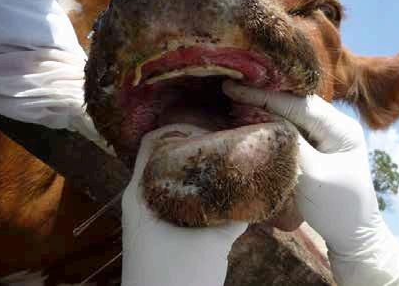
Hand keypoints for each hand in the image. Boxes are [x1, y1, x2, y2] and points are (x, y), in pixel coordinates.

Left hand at [122, 124, 247, 285]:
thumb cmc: (178, 276)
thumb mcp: (210, 242)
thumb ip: (233, 214)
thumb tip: (258, 190)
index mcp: (142, 191)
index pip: (154, 141)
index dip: (181, 128)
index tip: (211, 129)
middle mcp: (140, 198)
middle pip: (164, 158)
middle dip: (193, 149)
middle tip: (224, 146)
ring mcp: (147, 216)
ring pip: (171, 181)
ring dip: (195, 173)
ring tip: (226, 167)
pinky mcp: (157, 232)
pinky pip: (175, 202)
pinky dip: (195, 196)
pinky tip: (220, 199)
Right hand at [223, 81, 398, 285]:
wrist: (354, 236)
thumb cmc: (338, 208)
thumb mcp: (313, 175)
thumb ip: (290, 143)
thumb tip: (262, 118)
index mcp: (340, 128)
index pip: (297, 104)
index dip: (263, 95)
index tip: (233, 88)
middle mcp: (335, 125)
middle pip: (294, 103)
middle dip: (262, 97)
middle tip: (230, 91)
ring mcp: (326, 135)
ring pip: (291, 113)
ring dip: (265, 108)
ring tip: (236, 103)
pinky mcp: (317, 146)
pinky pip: (291, 127)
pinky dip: (271, 122)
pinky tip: (252, 120)